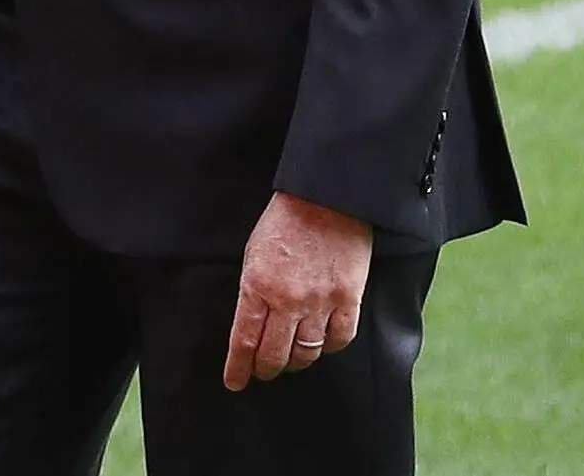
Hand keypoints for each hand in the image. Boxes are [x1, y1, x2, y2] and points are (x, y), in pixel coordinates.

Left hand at [224, 192, 372, 389]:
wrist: (325, 200)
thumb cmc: (282, 223)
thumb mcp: (252, 254)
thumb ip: (252, 291)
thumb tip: (252, 323)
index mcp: (256, 286)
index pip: (244, 340)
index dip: (239, 367)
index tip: (235, 383)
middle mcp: (288, 300)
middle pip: (275, 354)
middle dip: (266, 369)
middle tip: (263, 373)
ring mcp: (321, 302)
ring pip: (307, 352)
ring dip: (296, 361)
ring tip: (290, 361)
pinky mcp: (349, 299)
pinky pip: (340, 339)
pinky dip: (328, 348)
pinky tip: (321, 346)